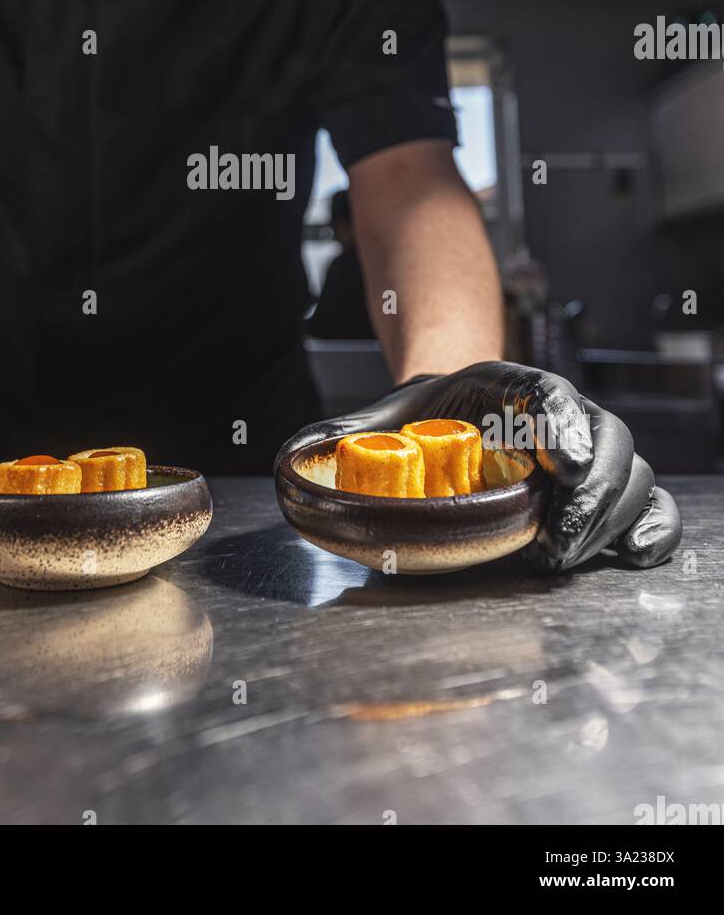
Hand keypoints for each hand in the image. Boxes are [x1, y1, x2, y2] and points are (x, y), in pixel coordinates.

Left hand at [281, 360, 681, 571]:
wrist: (455, 426)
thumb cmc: (426, 422)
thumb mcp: (384, 419)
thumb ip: (346, 433)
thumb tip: (292, 455)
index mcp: (508, 389)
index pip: (547, 393)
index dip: (563, 423)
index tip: (559, 459)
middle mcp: (561, 418)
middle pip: (607, 440)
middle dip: (590, 489)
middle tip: (556, 535)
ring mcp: (590, 457)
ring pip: (633, 475)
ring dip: (611, 517)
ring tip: (565, 553)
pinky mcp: (605, 496)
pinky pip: (650, 507)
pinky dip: (650, 530)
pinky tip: (630, 552)